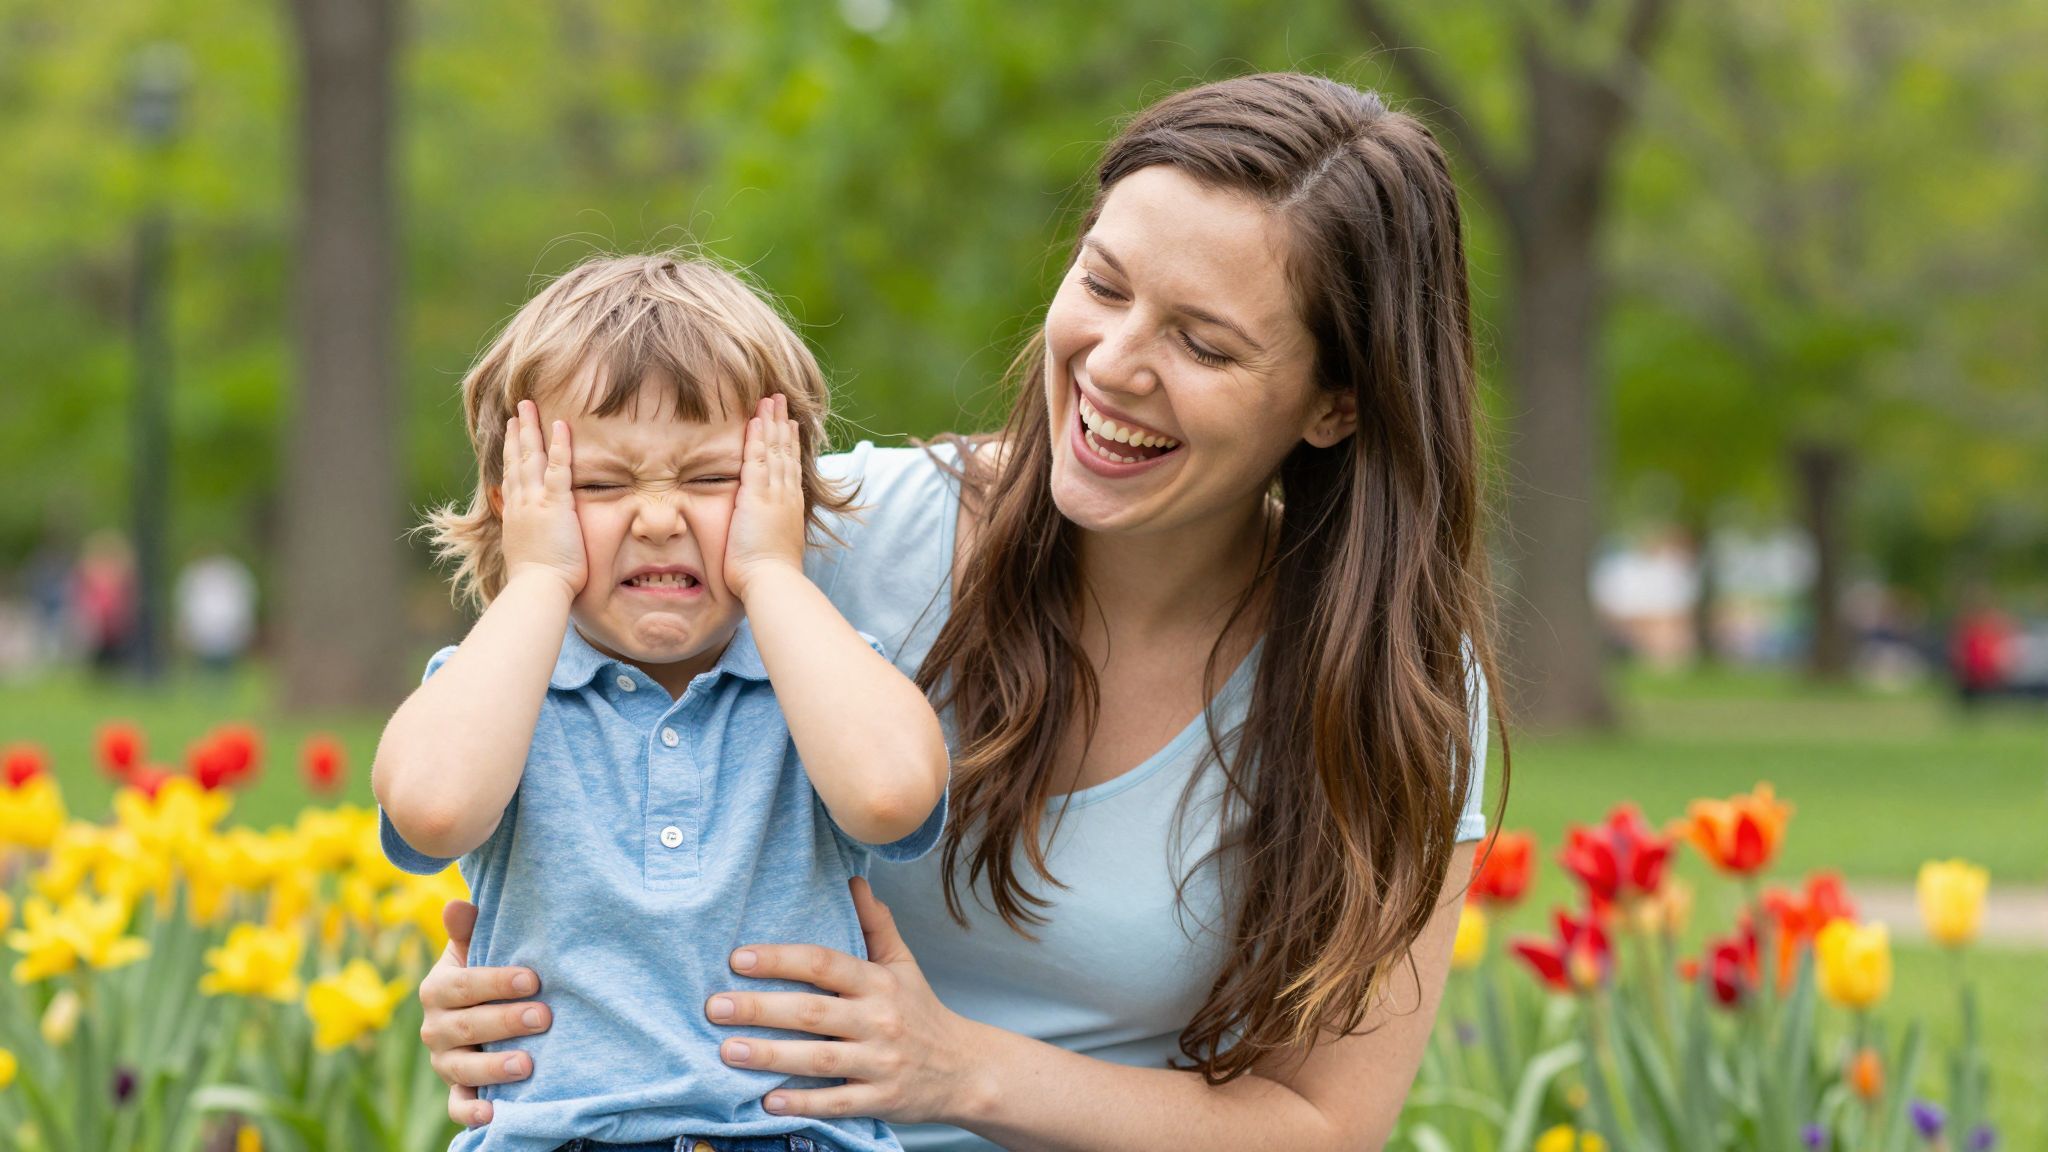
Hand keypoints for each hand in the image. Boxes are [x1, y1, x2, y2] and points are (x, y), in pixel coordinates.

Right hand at [418, 900, 552, 1126]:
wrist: (482, 1010)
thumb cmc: (486, 974)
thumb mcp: (476, 950)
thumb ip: (469, 930)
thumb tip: (457, 904)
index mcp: (437, 990)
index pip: (462, 986)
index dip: (496, 982)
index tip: (533, 979)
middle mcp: (434, 1029)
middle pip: (466, 1027)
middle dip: (505, 1022)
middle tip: (544, 1017)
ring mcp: (445, 1062)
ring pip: (463, 1069)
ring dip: (493, 1068)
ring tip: (528, 1064)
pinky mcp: (456, 1090)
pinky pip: (458, 1106)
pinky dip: (472, 1113)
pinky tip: (494, 1115)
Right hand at [499, 399, 585, 597]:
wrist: (538, 589)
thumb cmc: (538, 583)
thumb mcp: (527, 556)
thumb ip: (528, 542)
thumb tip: (528, 542)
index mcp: (515, 516)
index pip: (512, 479)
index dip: (511, 456)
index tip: (512, 437)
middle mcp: (520, 504)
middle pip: (516, 460)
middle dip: (517, 433)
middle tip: (517, 411)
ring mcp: (535, 501)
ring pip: (532, 457)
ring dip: (531, 429)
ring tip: (529, 406)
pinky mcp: (555, 504)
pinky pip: (558, 467)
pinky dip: (560, 445)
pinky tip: (560, 424)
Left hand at [708, 878, 990, 1123]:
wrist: (965, 1069)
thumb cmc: (922, 1011)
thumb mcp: (903, 963)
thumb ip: (875, 924)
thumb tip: (853, 881)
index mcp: (878, 982)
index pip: (824, 964)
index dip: (781, 959)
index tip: (738, 958)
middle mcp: (879, 1019)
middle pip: (812, 1012)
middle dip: (760, 1008)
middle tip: (715, 1006)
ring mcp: (880, 1062)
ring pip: (819, 1059)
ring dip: (770, 1055)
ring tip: (727, 1050)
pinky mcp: (881, 1100)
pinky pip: (837, 1102)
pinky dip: (803, 1103)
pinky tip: (768, 1101)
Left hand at [722, 394, 806, 600]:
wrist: (772, 582)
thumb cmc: (771, 575)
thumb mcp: (776, 547)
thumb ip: (771, 532)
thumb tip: (769, 533)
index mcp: (791, 507)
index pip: (790, 468)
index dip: (788, 444)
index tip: (787, 426)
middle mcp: (786, 495)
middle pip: (785, 452)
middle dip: (782, 424)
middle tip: (779, 400)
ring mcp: (774, 493)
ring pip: (774, 449)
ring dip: (771, 422)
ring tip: (769, 399)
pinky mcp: (757, 495)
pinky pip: (758, 459)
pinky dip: (758, 437)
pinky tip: (756, 419)